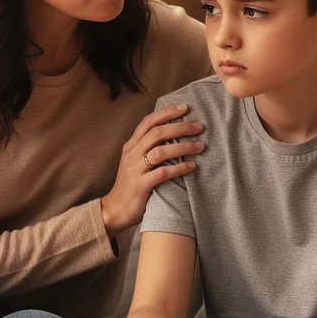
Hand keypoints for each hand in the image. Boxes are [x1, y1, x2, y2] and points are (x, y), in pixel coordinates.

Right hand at [101, 105, 204, 235]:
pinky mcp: (140, 185)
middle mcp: (132, 154)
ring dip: (183, 147)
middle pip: (157, 133)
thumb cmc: (131, 184)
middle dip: (180, 127)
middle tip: (198, 126)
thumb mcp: (134, 161)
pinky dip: (179, 168)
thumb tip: (172, 133)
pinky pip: (162, 173)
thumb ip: (147, 147)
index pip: (148, 122)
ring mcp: (135, 169)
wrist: (116, 210)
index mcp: (131, 146)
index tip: (185, 107)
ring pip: (160, 151)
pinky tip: (191, 166)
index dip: (166, 112)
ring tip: (200, 146)